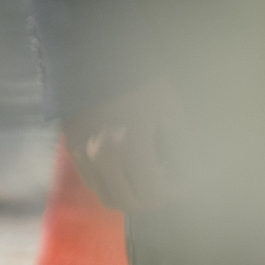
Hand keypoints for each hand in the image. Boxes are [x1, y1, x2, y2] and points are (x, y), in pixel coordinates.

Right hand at [62, 80, 184, 214]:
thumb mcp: (170, 110)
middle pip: (129, 203)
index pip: (154, 192)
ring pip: (108, 197)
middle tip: (170, 182)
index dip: (174, 192)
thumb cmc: (141, 82)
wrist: (97, 61)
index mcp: (131, 147)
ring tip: (151, 173)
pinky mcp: (72, 151)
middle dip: (154, 199)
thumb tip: (191, 171)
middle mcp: (102, 159)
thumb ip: (182, 146)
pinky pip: (93, 183)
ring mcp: (83, 157)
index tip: (186, 182)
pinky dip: (112, 184)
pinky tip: (129, 166)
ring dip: (131, 195)